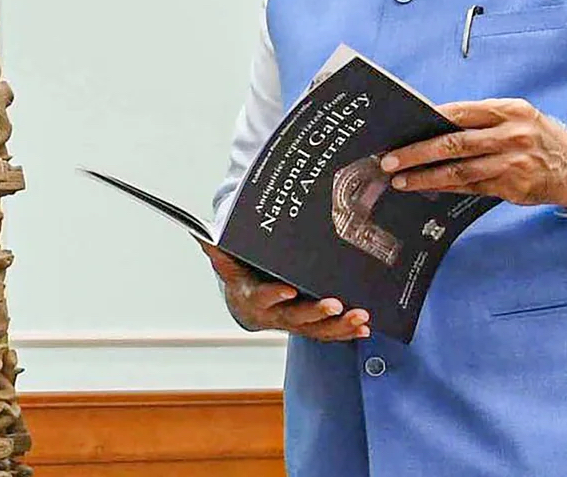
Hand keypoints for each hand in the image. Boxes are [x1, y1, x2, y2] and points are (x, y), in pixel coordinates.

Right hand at [200, 243, 368, 340]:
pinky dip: (347, 332)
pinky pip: (329, 333)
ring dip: (339, 325)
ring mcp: (295, 322)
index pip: (262, 298)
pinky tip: (364, 328)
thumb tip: (201, 232)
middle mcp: (275, 315)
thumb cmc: (242, 278)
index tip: (287, 290)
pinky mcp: (311, 326)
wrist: (248, 302)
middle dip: (316, 313)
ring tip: (359, 318)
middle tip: (334, 304)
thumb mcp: (226, 263)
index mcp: (253, 299)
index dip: (273, 296)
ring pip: (317, 329)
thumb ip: (217, 249)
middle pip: (296, 318)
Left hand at [380, 98, 566, 208]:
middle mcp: (511, 135)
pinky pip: (471, 187)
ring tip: (400, 180)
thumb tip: (433, 125)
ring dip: (425, 176)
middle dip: (417, 152)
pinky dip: (446, 187)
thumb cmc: (538, 137)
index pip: (459, 112)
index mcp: (508, 110)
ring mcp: (513, 162)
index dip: (427, 120)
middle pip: (454, 143)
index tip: (401, 127)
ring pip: (459, 170)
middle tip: (389, 160)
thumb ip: (481, 119)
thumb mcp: (517, 117)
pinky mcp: (513, 186)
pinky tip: (427, 187)